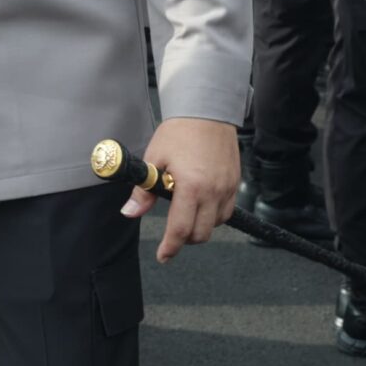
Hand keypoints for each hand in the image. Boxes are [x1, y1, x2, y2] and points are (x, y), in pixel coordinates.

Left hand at [120, 117, 239, 262]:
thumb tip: (130, 212)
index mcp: (191, 187)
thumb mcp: (155, 158)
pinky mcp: (235, 183)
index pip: (180, 229)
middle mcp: (213, 192)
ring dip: (200, 226)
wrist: (206, 110)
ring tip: (186, 210)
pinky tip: (202, 203)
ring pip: (215, 225)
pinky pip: (226, 211)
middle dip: (184, 238)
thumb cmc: (179, 132)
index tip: (163, 256)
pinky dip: (214, 215)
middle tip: (172, 232)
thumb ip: (143, 190)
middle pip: (200, 234)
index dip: (170, 247)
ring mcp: (227, 188)